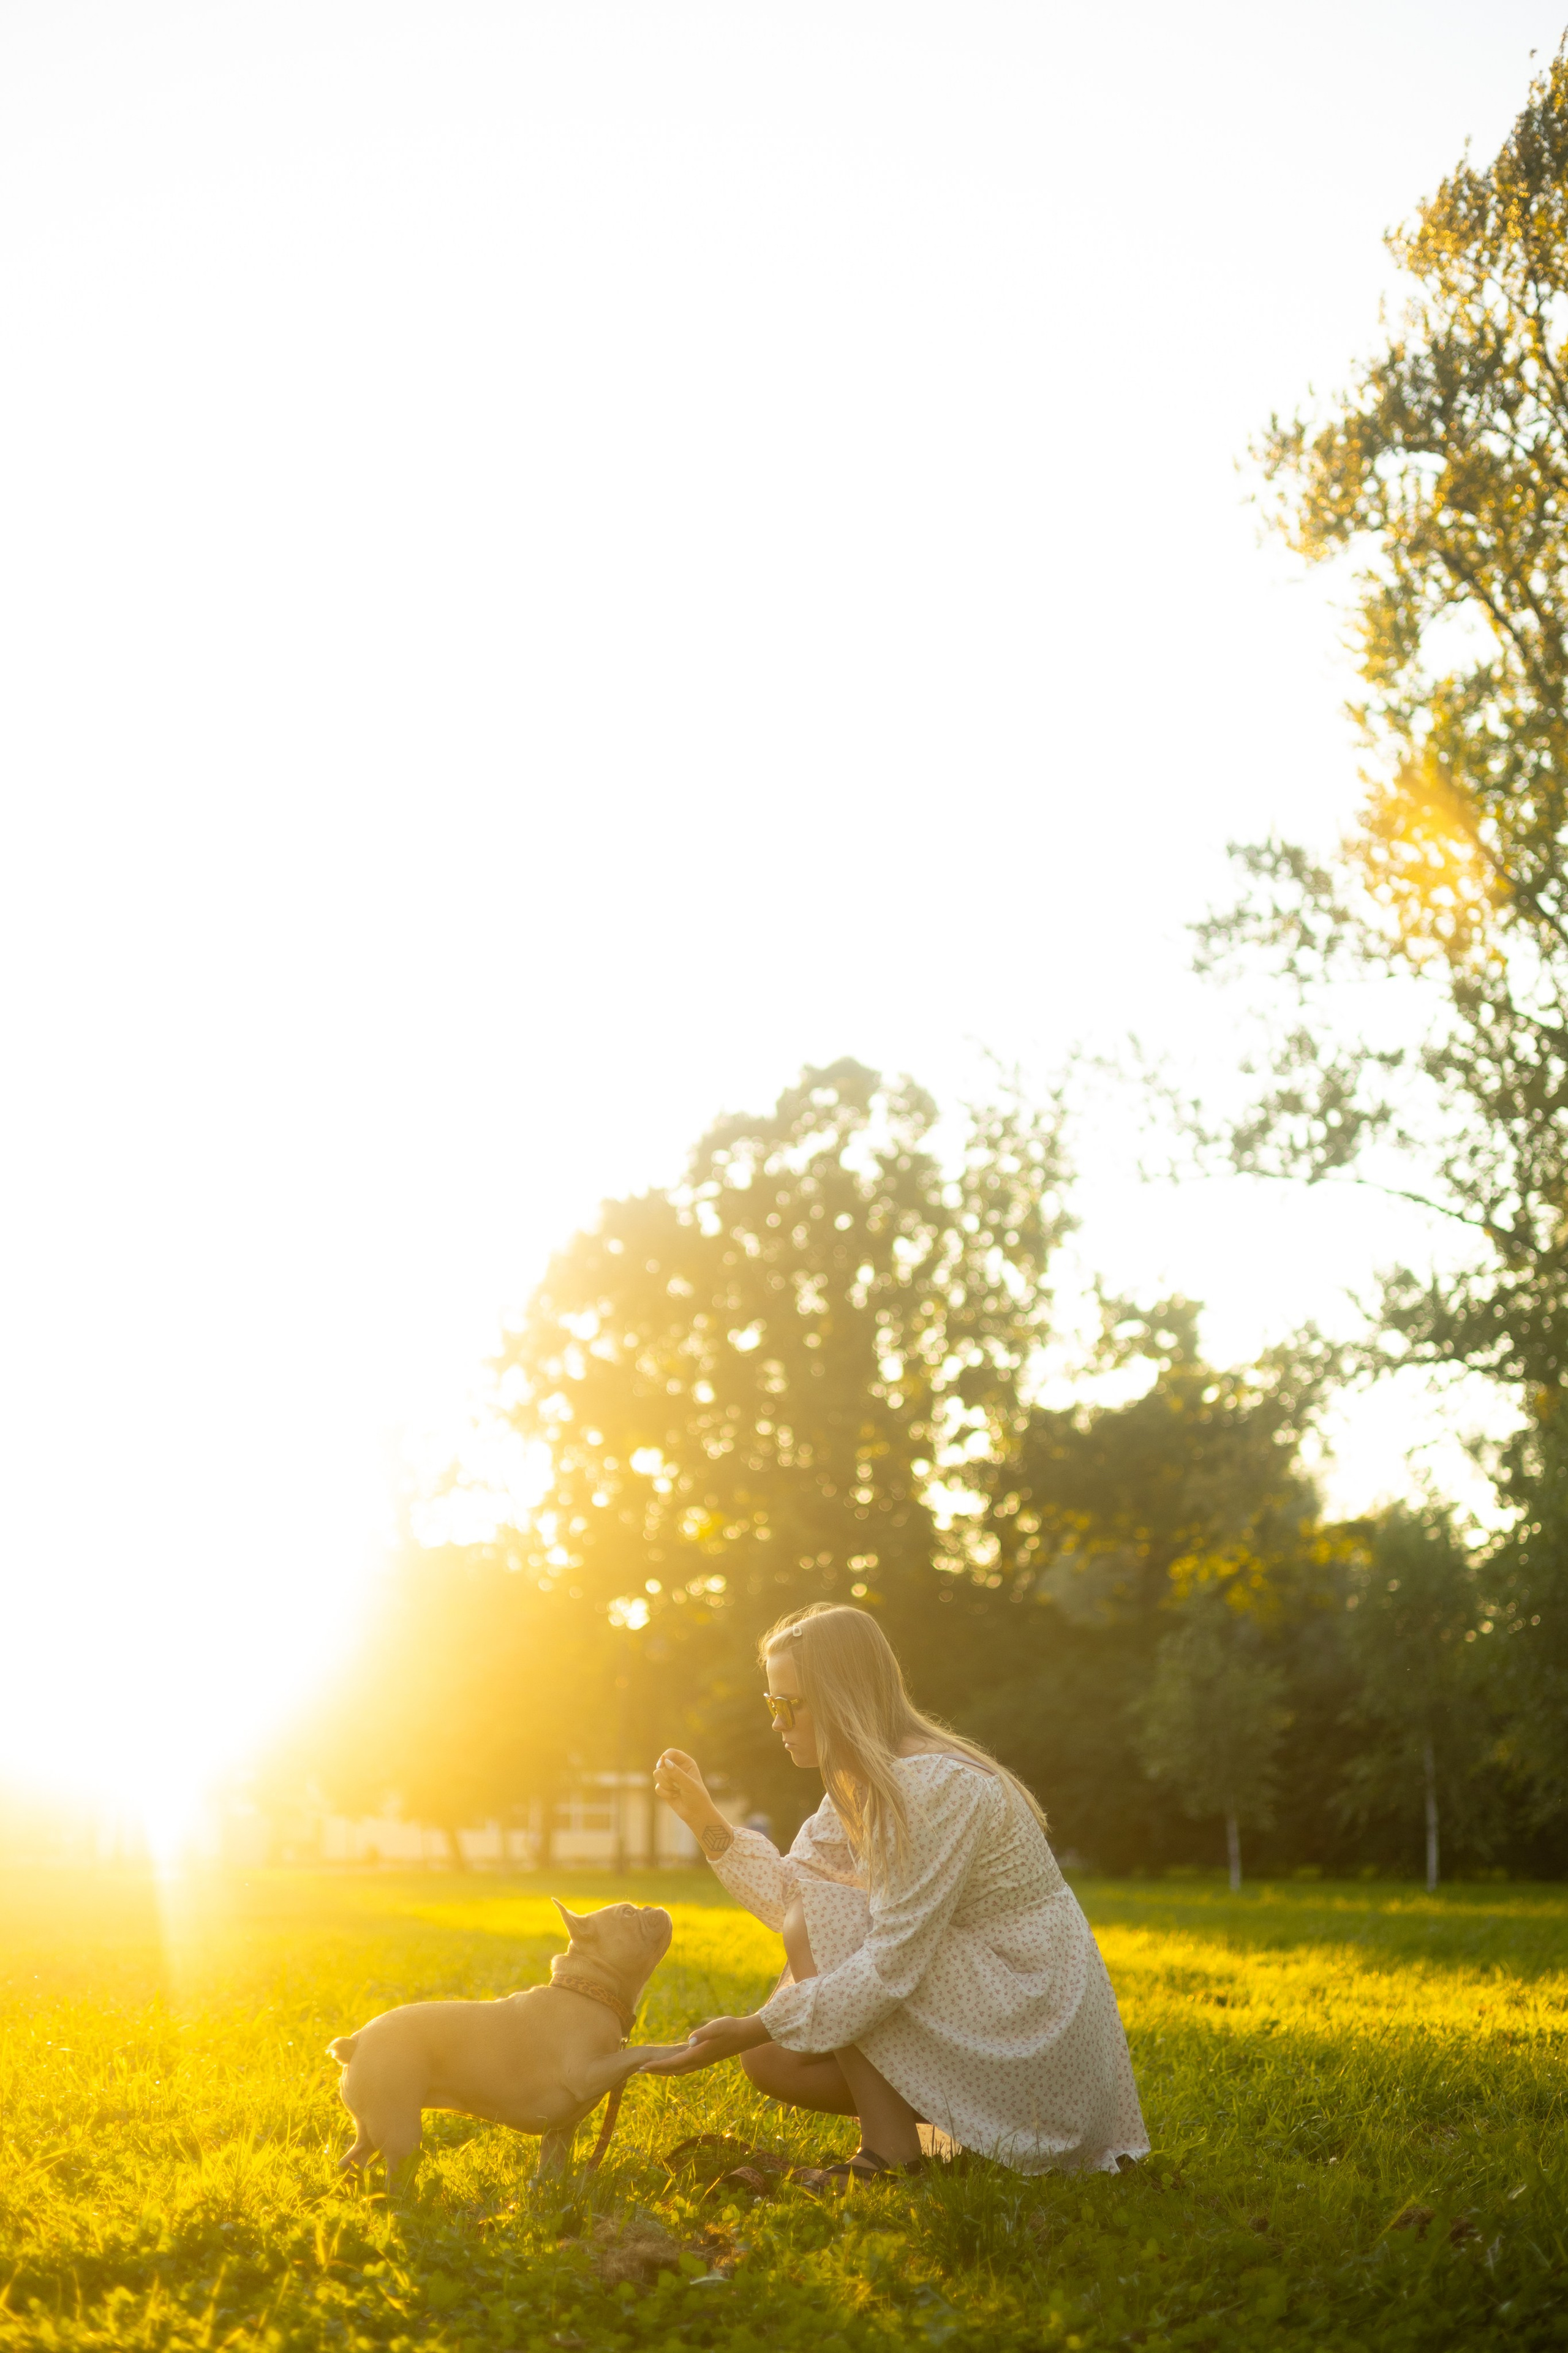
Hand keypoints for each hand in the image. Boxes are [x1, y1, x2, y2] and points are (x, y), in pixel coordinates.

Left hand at [637, 2014, 769, 2075]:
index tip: (642, 2066)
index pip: (673, 2063)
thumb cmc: (732, 2028)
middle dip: (656, 2070)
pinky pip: (687, 2067)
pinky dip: (676, 2068)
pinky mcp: (707, 2058)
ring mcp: (704, 2061)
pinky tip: (674, 2065)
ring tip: (652, 2070)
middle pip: (673, 2070)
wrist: (748, 2035)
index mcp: (698, 2054)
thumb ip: (703, 2033)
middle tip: (639, 2070)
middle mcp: (699, 2061)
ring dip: (665, 2070)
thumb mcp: (717, 2026)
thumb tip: (689, 2040)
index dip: (657, 2065)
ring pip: (680, 2070)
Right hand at [653, 1748, 720, 1835]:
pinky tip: (674, 1796)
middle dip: (667, 1777)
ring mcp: (670, 1778)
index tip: (661, 1765)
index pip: (671, 1753)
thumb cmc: (697, 1797)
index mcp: (686, 1763)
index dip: (665, 1757)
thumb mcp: (689, 1784)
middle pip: (662, 1765)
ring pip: (657, 1775)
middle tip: (678, 1785)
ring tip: (677, 1791)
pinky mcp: (665, 1788)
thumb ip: (677, 1773)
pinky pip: (657, 1787)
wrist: (696, 1814)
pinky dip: (665, 1793)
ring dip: (666, 1785)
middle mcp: (677, 1768)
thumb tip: (665, 1762)